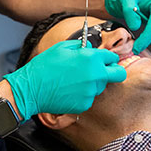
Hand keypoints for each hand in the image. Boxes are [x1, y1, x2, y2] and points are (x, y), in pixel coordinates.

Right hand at [4, 40, 125, 120]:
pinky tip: (69, 89)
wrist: (32, 88)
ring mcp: (91, 92)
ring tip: (75, 79)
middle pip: (119, 74)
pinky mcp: (85, 104)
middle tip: (103, 70)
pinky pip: (90, 97)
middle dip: (114, 70)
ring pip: (101, 86)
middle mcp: (95, 75)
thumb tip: (91, 48)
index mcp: (91, 58)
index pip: (112, 57)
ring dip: (94, 82)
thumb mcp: (62, 47)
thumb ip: (81, 46)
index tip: (103, 59)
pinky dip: (83, 93)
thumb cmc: (45, 65)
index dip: (107, 57)